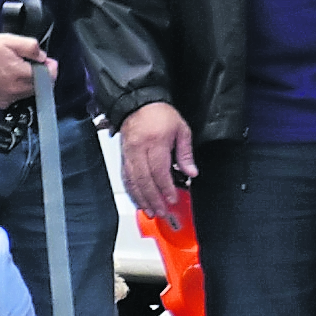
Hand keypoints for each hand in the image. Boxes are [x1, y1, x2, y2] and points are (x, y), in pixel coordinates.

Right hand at [0, 29, 46, 110]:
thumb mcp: (9, 39)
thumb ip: (31, 47)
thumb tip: (43, 57)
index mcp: (20, 74)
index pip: (49, 77)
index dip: (51, 67)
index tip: (47, 61)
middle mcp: (15, 90)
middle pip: (41, 87)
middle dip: (41, 75)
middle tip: (32, 63)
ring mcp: (6, 99)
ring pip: (28, 93)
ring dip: (29, 83)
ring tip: (17, 69)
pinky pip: (16, 98)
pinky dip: (17, 89)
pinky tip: (7, 78)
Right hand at [119, 102, 195, 220]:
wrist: (138, 103)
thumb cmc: (159, 114)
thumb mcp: (181, 129)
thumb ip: (185, 153)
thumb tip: (191, 172)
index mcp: (155, 142)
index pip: (159, 170)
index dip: (165, 188)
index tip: (172, 199)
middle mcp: (139, 150)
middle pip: (144, 180)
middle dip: (153, 199)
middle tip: (162, 212)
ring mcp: (129, 154)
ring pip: (133, 181)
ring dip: (142, 199)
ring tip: (150, 211)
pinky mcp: (123, 157)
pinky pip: (126, 177)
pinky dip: (132, 192)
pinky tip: (138, 200)